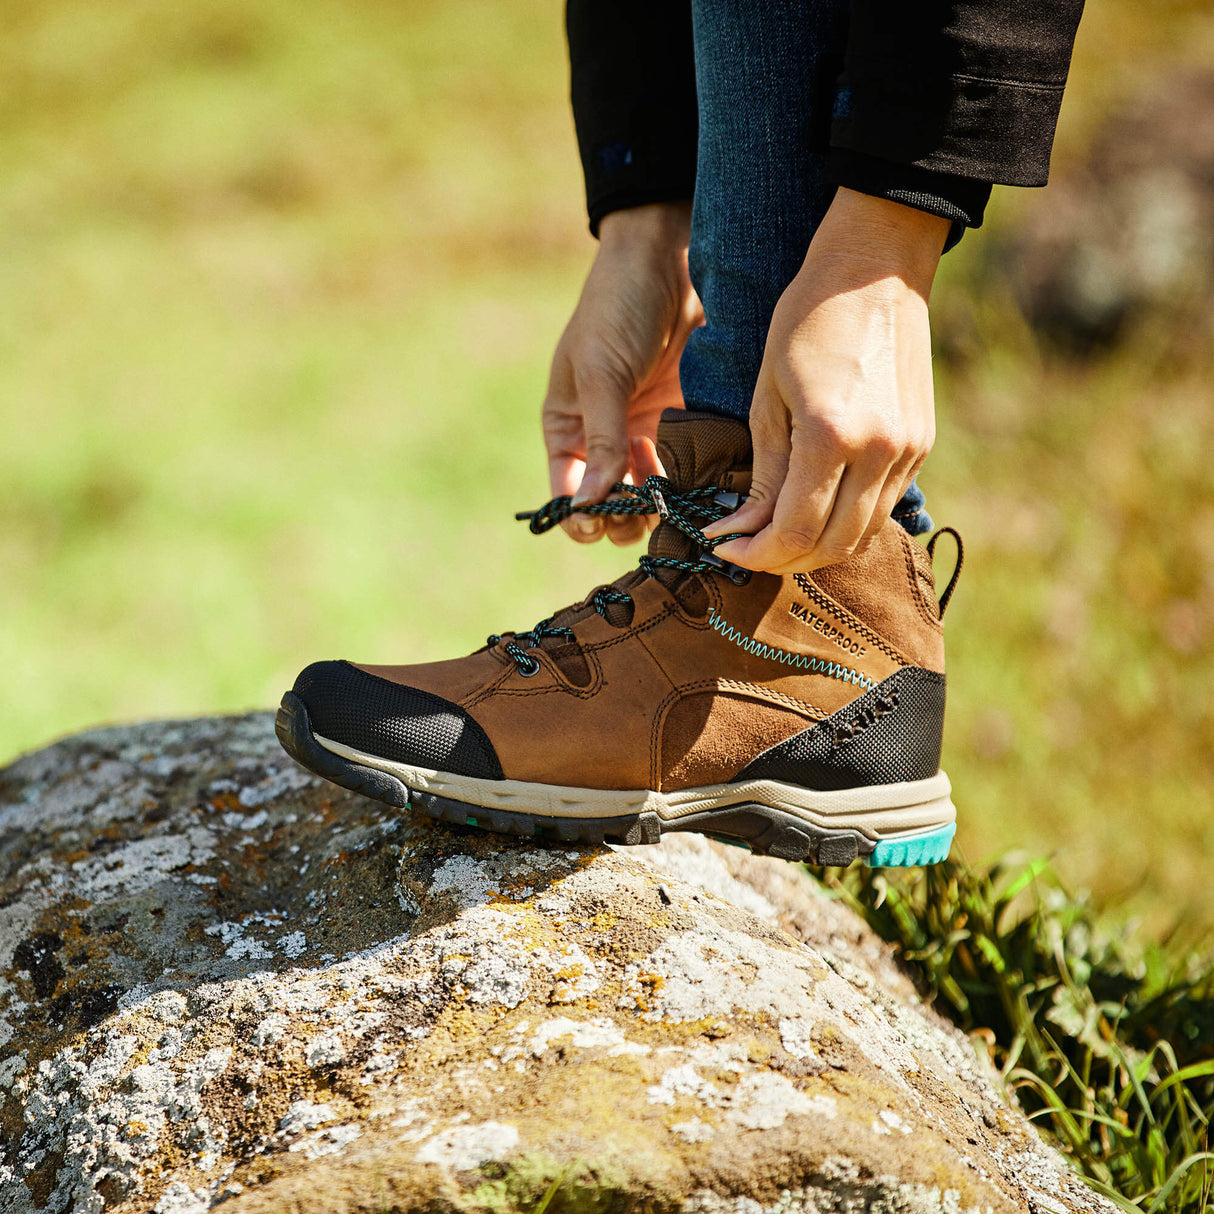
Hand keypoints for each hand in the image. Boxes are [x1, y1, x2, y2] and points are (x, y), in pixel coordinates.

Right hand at [543, 202, 701, 545]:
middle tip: (649, 514)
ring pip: (653, 494)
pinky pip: (690, 468)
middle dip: (627, 518)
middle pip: (611, 504)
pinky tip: (707, 487)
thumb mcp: (601, 372)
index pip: (567, 494)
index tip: (602, 526)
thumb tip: (589, 506)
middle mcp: (605, 439)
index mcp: (568, 429)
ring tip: (679, 506)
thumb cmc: (618, 307)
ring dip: (664, 507)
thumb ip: (600, 440)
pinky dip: (696, 483)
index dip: (581, 518)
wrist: (670, 258)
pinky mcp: (687, 423)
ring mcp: (647, 433)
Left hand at [703, 189, 949, 572]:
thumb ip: (763, 472)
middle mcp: (880, 452)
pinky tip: (815, 508)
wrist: (876, 268)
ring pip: (862, 535)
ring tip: (776, 536)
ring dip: (817, 549)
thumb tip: (742, 530)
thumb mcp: (768, 395)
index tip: (722, 548)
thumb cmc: (807, 319)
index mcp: (832, 436)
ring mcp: (908, 451)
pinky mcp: (921, 444)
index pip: (794, 532)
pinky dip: (846, 521)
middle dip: (783, 561)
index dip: (754, 554)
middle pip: (831, 547)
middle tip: (747, 551)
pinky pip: (883, 506)